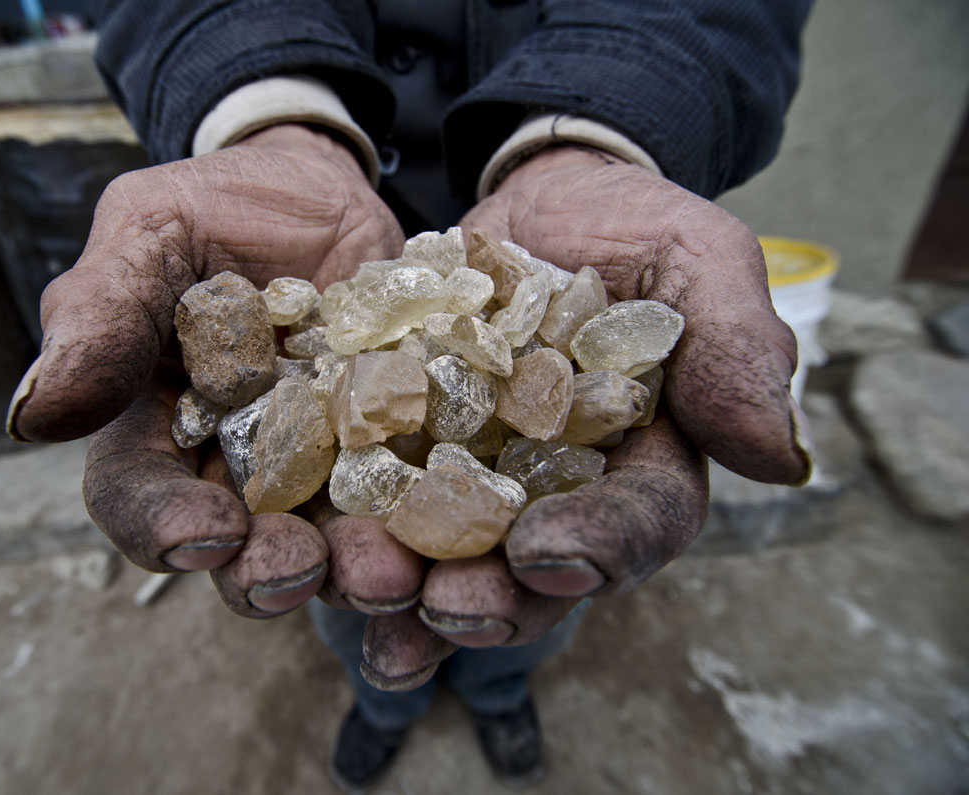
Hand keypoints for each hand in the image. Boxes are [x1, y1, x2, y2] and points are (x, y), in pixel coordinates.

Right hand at [6, 124, 404, 616]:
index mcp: (154, 426)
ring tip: (392, 571)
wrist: (323, 185)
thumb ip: (99, 314)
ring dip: (354, 569)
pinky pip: (412, 500)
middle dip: (266, 572)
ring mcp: (319, 468)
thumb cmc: (219, 203)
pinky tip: (462, 536)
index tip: (206, 532)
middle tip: (304, 569)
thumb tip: (29, 416)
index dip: (162, 526)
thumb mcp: (150, 232)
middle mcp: (232, 467)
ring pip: (327, 543)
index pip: (136, 495)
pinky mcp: (392, 450)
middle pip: (236, 548)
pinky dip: (430, 527)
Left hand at [354, 144, 810, 688]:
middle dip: (493, 600)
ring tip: (369, 614)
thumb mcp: (695, 258)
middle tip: (445, 612)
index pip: (637, 520)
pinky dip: (339, 533)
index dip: (600, 547)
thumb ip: (735, 344)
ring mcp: (471, 480)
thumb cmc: (626, 227)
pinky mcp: (396, 452)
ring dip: (406, 596)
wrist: (531, 203)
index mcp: (640, 461)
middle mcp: (555, 494)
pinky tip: (306, 557)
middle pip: (534, 570)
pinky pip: (366, 502)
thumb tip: (782, 456)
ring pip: (445, 559)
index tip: (550, 554)